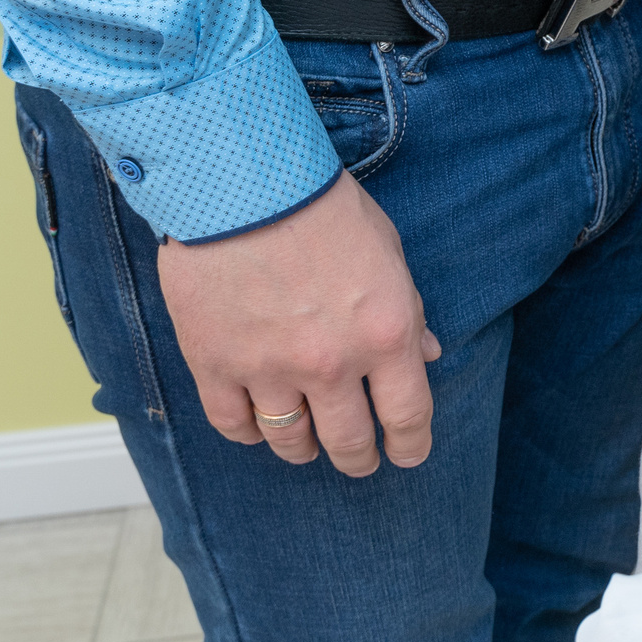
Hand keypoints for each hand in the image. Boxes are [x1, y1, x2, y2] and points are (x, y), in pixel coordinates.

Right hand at [156, 170, 442, 476]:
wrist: (241, 180)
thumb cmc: (322, 206)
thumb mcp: (388, 252)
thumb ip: (408, 310)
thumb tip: (426, 353)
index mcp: (386, 335)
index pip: (408, 416)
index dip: (411, 445)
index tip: (407, 454)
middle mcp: (332, 363)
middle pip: (349, 442)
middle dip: (359, 459)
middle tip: (358, 461)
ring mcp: (270, 368)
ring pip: (290, 440)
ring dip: (302, 449)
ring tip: (305, 445)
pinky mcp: (215, 363)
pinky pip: (233, 423)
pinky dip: (248, 431)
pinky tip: (255, 423)